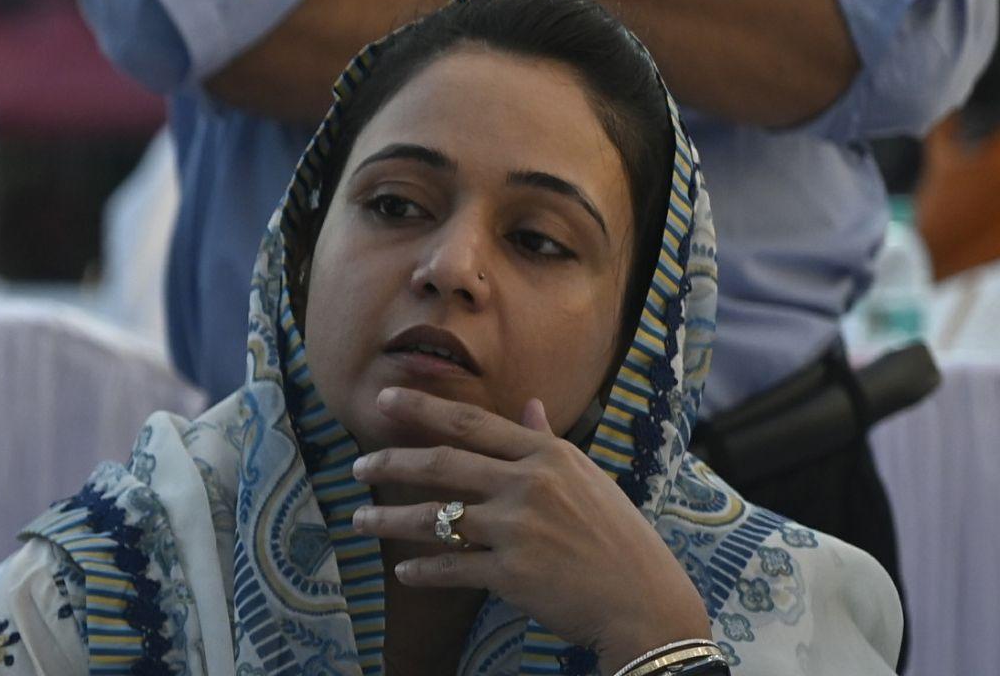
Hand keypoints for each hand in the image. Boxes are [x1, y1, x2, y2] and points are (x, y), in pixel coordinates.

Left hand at [350, 387, 710, 671]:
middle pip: (443, 463)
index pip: (471, 423)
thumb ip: (548, 442)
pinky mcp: (511, 574)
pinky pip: (451, 568)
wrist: (643, 600)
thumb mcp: (588, 478)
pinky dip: (423, 571)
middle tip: (356, 466)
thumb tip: (529, 404)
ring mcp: (518, 529)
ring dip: (389, 519)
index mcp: (547, 455)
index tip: (385, 400)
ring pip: (436, 517)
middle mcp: (529, 484)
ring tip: (359, 519)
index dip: (422, 409)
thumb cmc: (619, 537)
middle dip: (391, 462)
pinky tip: (404, 572)